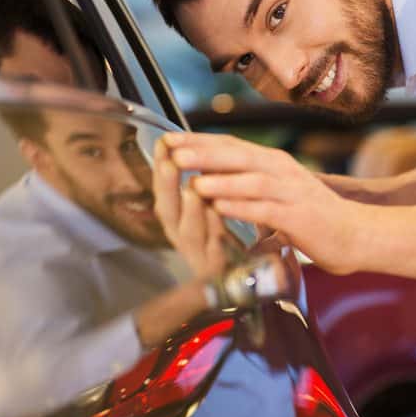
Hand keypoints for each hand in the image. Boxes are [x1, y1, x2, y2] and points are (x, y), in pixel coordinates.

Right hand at [152, 138, 227, 279]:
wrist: (255, 274)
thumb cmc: (231, 237)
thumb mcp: (211, 205)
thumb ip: (200, 181)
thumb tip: (187, 144)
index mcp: (179, 219)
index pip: (165, 189)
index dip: (161, 167)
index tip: (163, 142)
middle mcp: (183, 238)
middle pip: (168, 212)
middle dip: (167, 186)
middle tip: (169, 163)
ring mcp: (200, 256)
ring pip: (189, 233)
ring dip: (191, 210)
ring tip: (192, 189)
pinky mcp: (220, 271)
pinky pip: (216, 251)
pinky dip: (216, 232)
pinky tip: (218, 214)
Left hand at [163, 132, 366, 274]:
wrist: (354, 233)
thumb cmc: (310, 214)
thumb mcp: (276, 189)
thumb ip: (248, 180)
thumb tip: (209, 173)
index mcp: (272, 162)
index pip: (230, 145)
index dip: (199, 141)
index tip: (168, 139)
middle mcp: (281, 170)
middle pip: (238, 156)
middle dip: (204, 154)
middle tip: (173, 151)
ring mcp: (291, 192)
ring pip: (252, 181)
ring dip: (221, 181)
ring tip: (193, 181)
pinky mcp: (299, 217)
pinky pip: (267, 209)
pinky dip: (242, 208)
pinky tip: (221, 209)